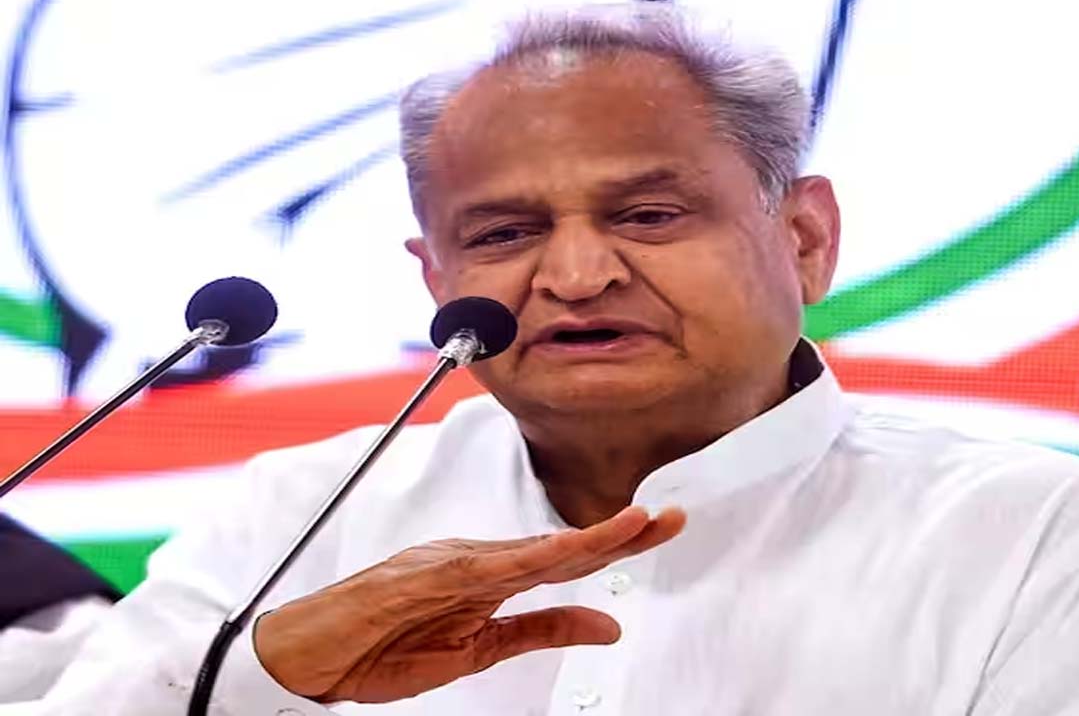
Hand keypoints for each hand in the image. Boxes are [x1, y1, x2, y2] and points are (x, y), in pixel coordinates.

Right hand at [254, 505, 684, 703]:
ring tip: (638, 524)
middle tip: (674, 517)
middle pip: (564, 543)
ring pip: (535, 547)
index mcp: (492, 572)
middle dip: (621, 532)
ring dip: (589, 537)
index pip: (568, 556)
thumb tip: (608, 626)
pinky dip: (528, 558)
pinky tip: (563, 551)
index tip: (662, 528)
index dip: (618, 543)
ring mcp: (455, 561)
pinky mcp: (428, 575)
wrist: (312, 653)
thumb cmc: (383, 645)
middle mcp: (480, 557)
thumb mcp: (479, 650)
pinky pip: (488, 566)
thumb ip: (542, 631)